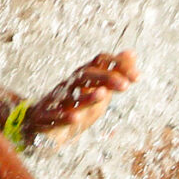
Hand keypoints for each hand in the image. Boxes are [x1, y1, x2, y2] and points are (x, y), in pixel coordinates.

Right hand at [22, 49, 138, 144]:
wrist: (41, 123)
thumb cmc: (74, 105)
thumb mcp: (98, 89)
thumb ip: (114, 73)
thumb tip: (132, 54)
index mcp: (83, 77)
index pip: (99, 62)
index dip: (118, 66)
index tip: (137, 77)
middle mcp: (70, 85)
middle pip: (86, 76)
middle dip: (105, 78)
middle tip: (124, 85)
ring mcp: (57, 100)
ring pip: (72, 96)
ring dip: (87, 96)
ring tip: (102, 95)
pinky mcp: (47, 117)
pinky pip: (55, 116)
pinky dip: (64, 116)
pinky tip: (75, 118)